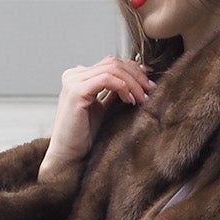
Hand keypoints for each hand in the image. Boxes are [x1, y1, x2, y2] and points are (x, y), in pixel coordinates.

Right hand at [39, 56, 153, 180]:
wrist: (68, 156)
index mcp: (79, 77)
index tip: (149, 82)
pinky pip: (106, 79)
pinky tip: (129, 100)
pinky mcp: (76, 91)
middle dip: (136, 75)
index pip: (111, 63)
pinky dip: (122, 87)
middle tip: (150, 90)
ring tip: (142, 98)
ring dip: (133, 83)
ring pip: (112, 69)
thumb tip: (136, 81)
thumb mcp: (103, 109)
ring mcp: (73, 81)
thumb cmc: (83, 137)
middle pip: (113, 63)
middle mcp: (74, 75)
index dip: (134, 69)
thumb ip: (114, 93)